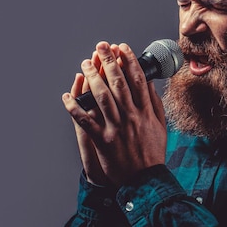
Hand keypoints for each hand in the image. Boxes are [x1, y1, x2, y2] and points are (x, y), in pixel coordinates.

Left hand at [62, 42, 166, 186]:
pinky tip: (67, 96)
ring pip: (102, 97)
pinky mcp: (103, 140)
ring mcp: (116, 128)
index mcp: (145, 111)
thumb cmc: (152, 152)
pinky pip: (85, 121)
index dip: (129, 60)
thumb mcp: (160, 125)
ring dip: (92, 77)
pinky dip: (74, 107)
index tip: (122, 47)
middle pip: (118, 82)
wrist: (145, 179)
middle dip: (108, 61)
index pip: (137, 79)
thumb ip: (154, 103)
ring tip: (85, 63)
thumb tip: (149, 83)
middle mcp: (131, 116)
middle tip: (100, 46)